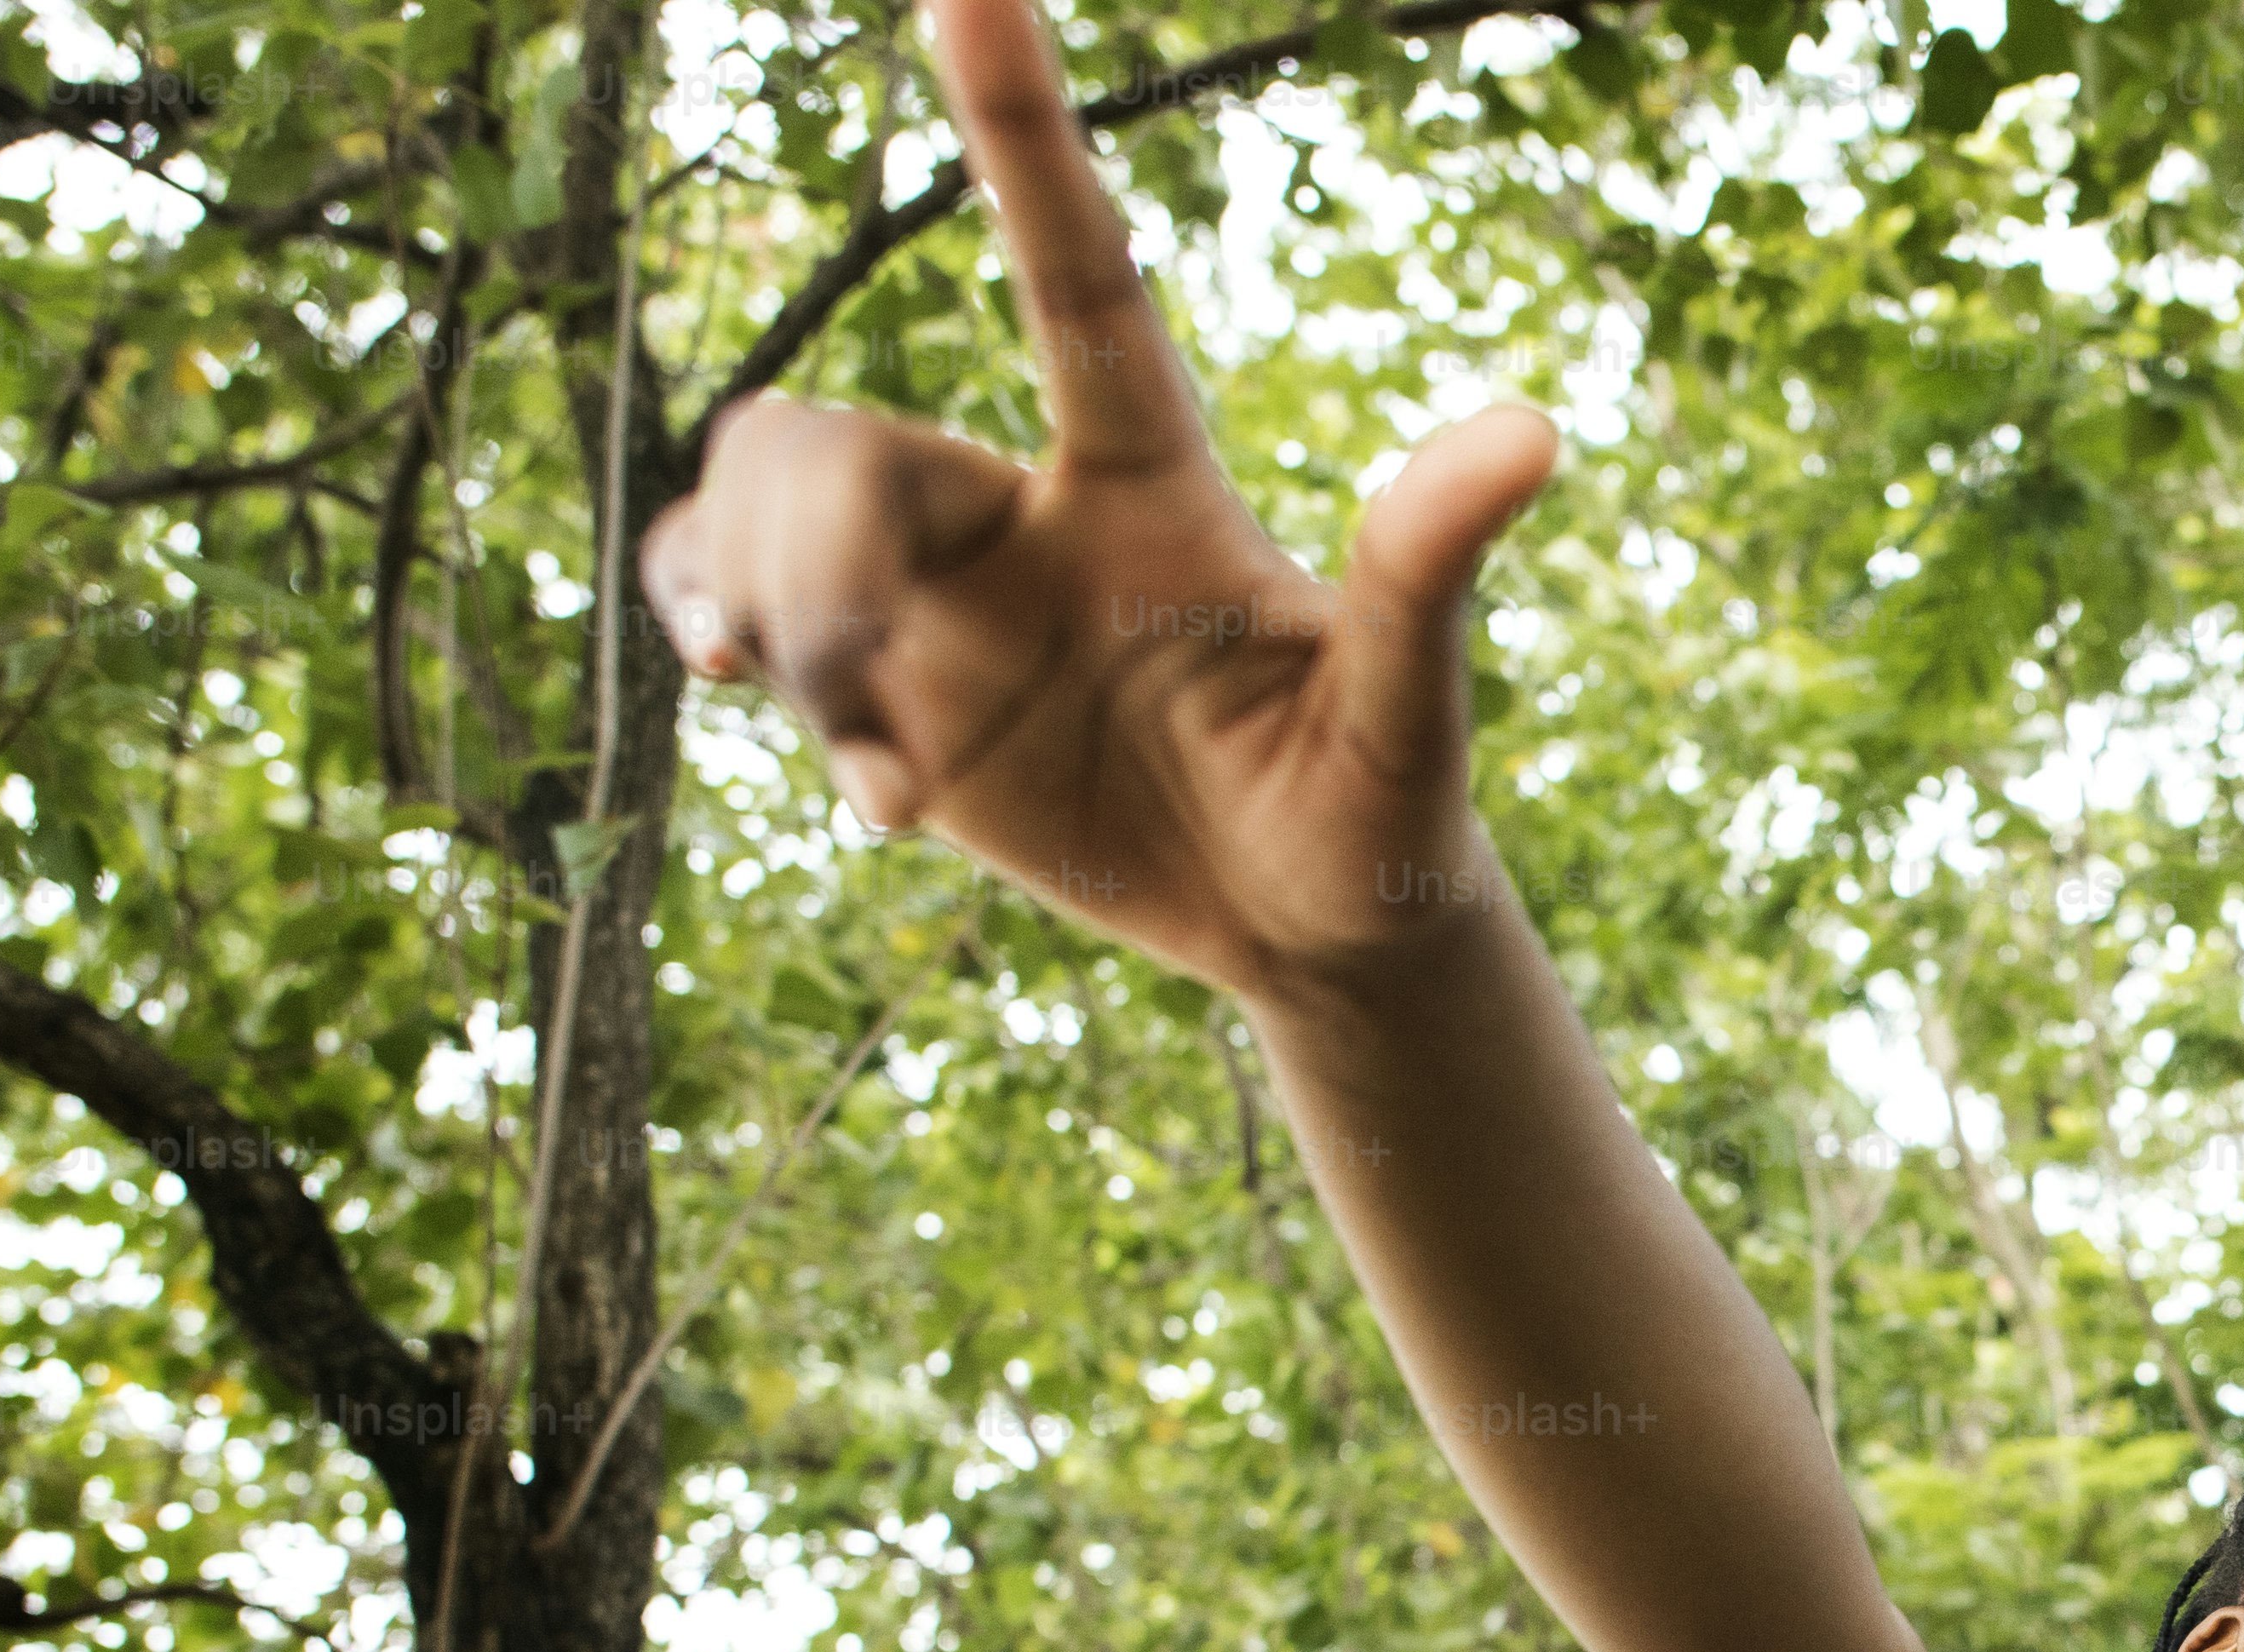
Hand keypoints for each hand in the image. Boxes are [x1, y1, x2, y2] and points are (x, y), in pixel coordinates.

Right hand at [635, 0, 1557, 1005]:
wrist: (1309, 927)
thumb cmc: (1375, 811)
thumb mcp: (1409, 716)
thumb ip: (1427, 576)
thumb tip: (1534, 432)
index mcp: (1148, 483)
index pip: (1074, 276)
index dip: (1025, 132)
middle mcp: (1025, 507)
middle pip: (845, 447)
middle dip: (820, 564)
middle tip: (877, 713)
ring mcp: (942, 587)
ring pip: (758, 501)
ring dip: (777, 627)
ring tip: (887, 788)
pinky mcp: (882, 673)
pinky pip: (726, 586)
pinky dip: (709, 624)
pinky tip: (730, 686)